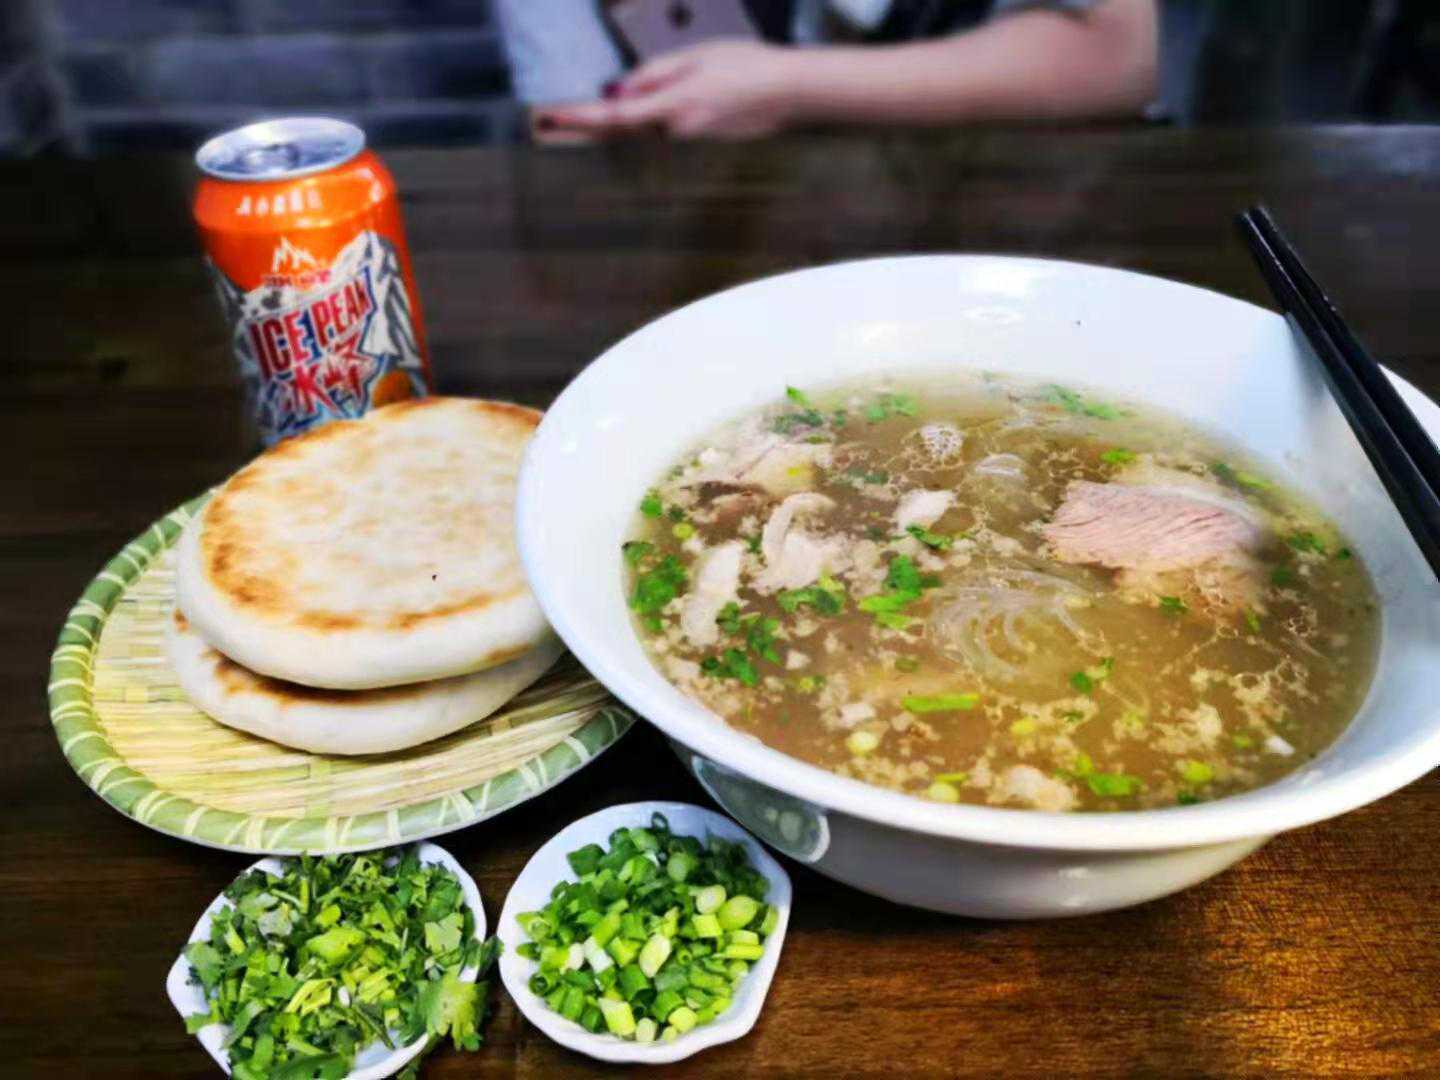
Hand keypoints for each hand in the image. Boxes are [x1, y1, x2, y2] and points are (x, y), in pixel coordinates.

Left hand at [536, 40, 802, 140]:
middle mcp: (676, 132)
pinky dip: (649, 119)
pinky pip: (664, 129)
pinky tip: (648, 106)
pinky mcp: (699, 141)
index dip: (580, 118)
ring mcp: (689, 141)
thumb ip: (654, 75)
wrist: (789, 92)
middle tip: (550, 121)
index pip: (614, 116)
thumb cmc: (746, 65)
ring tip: (595, 113)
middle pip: (622, 129)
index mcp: (673, 107)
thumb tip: (619, 90)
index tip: (551, 118)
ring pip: (645, 128)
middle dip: (587, 124)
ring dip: (622, 119)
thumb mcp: (695, 57)